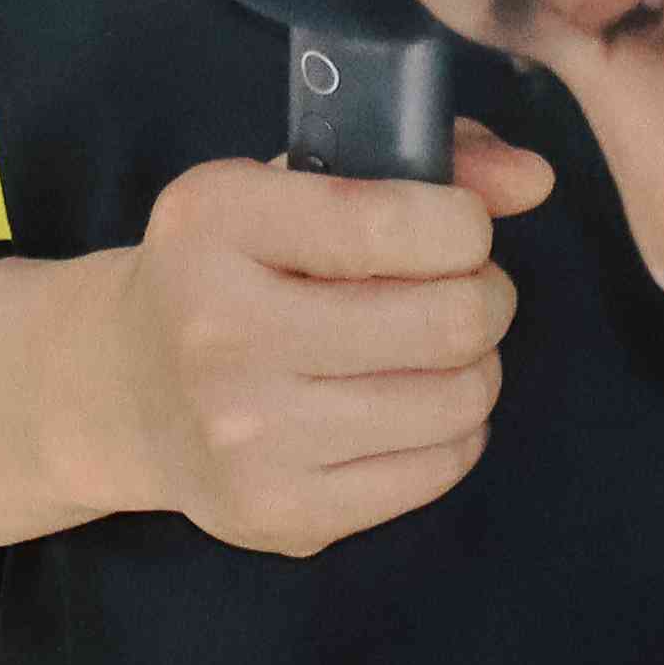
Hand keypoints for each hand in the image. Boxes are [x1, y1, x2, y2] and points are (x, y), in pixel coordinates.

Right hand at [52, 131, 554, 553]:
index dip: (464, 224)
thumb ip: (424, 154)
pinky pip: (438, 468)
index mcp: (214, 221)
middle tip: (463, 290)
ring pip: (459, 399)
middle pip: (452, 319)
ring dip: (474, 366)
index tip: (452, 229)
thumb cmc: (237, 267)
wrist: (128, 388)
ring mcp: (245, 433)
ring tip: (434, 349)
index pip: (400, 221)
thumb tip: (535, 179)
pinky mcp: (278, 510)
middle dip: (485, 296)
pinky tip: (407, 406)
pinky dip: (451, 432)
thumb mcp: (296, 182)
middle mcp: (217, 330)